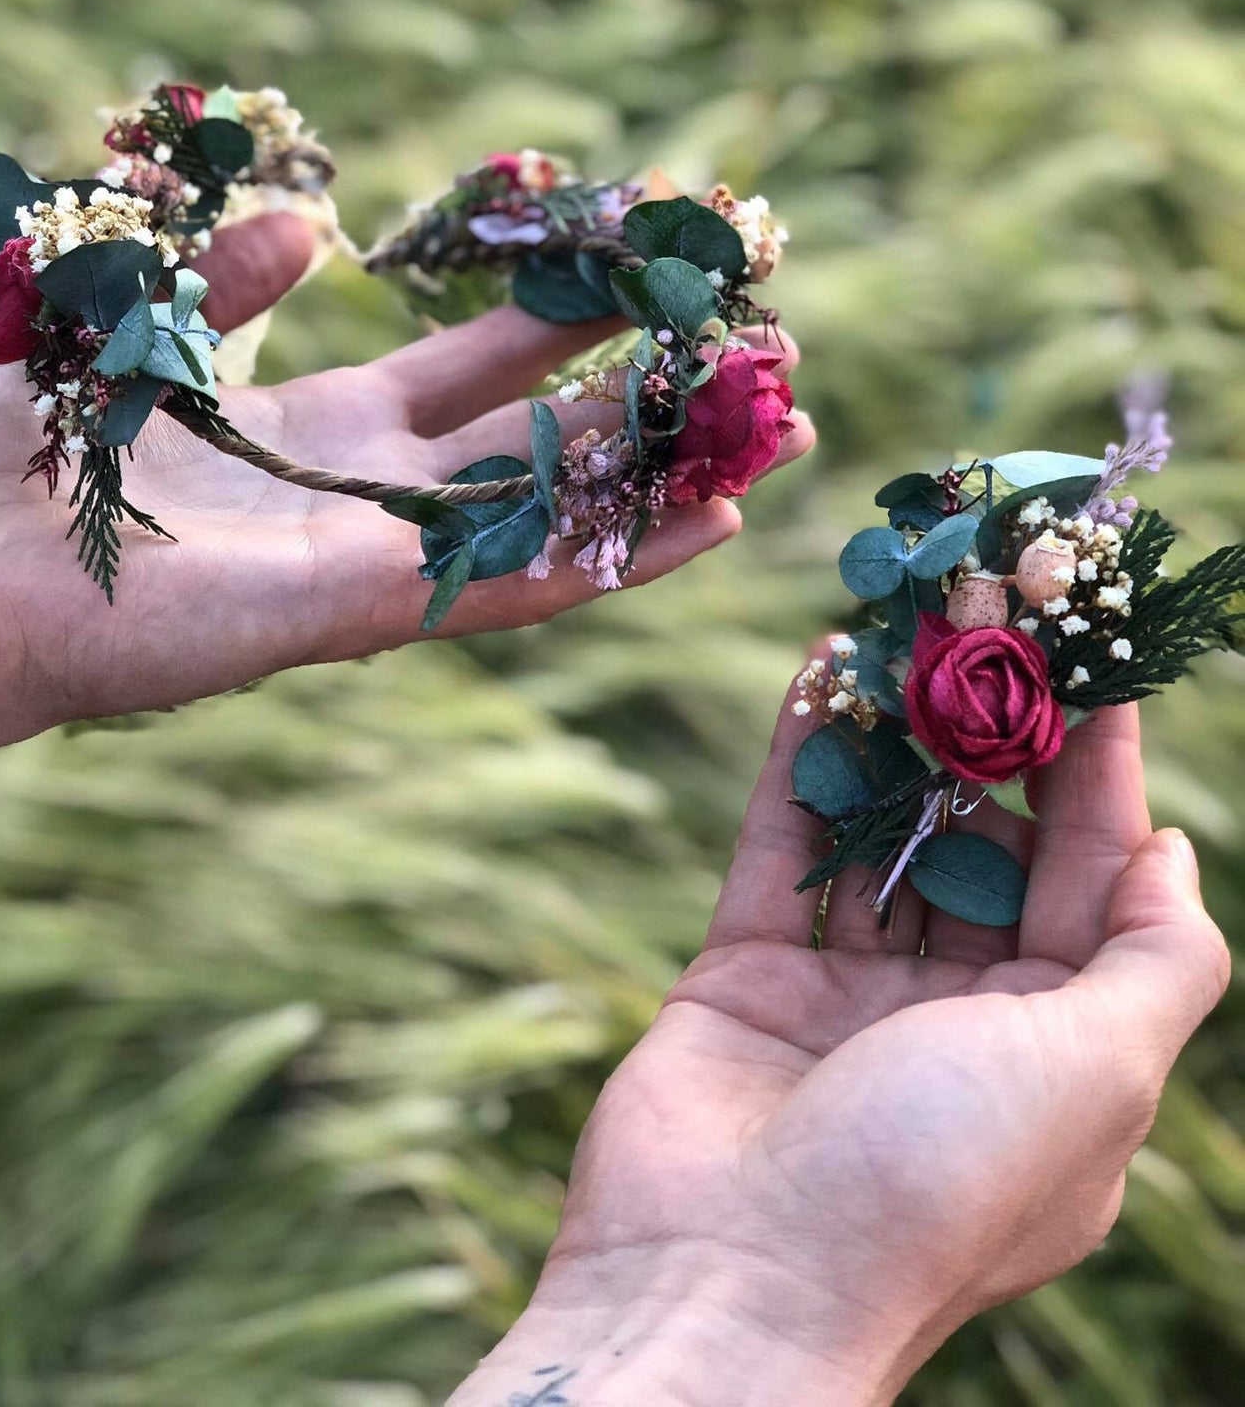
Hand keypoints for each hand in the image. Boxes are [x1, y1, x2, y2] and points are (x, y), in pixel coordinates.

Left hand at [0, 218, 813, 768]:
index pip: (476, 373)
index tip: (641, 274)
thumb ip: (236, 275)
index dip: (560, 326)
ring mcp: (377, 559)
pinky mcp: (360, 610)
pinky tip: (709, 524)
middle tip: (749, 359)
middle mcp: (371, 497)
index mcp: (324, 429)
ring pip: (554, 522)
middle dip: (644, 405)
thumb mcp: (151, 322)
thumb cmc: (25, 450)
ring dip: (663, 486)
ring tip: (771, 441)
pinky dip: (616, 557)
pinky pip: (513, 586)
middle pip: (542, 445)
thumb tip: (312, 219)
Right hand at [454, 678, 1227, 1405]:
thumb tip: (1171, 849)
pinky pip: (783, 848)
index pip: (1089, 882)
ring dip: (894, 735)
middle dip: (989, 737)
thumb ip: (1156, 958)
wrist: (729, 1279)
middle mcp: (956, 1021)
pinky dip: (801, 762)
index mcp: (1055, 1054)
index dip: (1098, 773)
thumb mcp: (1097, 1073)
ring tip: (901, 624)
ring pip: (882, 838)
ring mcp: (844, 998)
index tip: (1094, 662)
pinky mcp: (747, 975)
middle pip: (984, 848)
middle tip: (986, 620)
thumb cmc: (937, 1180)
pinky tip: (816, 674)